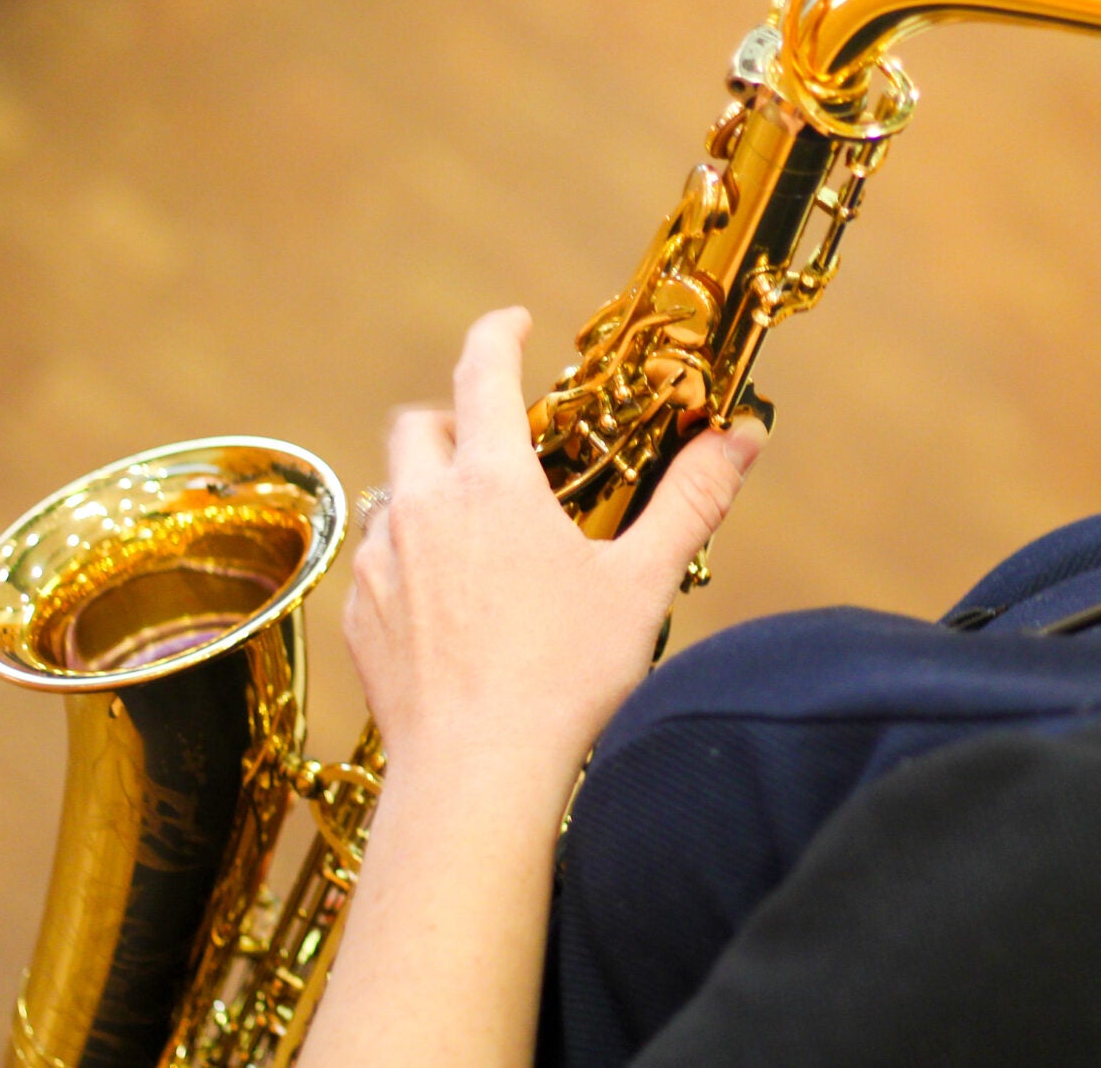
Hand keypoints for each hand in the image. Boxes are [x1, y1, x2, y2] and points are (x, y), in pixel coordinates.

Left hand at [342, 306, 765, 792]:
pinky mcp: (359, 617)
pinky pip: (374, 561)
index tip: (514, 324)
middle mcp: (421, 509)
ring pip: (391, 494)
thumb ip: (691, 499)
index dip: (497, 334)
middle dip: (454, 417)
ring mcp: (380, 564)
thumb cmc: (564, 679)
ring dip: (428, 491)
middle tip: (501, 442)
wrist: (476, 777)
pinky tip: (451, 604)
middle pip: (417, 424)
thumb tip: (741, 437)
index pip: (479, 371)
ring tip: (480, 531)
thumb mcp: (643, 580)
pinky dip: (409, 558)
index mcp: (490, 484)